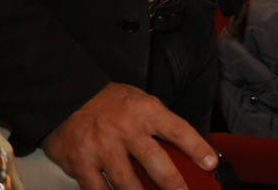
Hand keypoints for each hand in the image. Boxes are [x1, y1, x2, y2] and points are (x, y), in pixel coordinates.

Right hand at [41, 83, 215, 189]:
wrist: (66, 97)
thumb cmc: (109, 101)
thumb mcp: (140, 101)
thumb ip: (158, 123)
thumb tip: (182, 148)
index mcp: (146, 111)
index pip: (178, 130)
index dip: (197, 147)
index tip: (211, 163)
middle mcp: (126, 130)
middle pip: (154, 160)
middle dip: (171, 182)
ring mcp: (102, 148)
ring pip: (127, 181)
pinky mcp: (81, 163)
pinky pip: (98, 189)